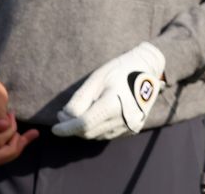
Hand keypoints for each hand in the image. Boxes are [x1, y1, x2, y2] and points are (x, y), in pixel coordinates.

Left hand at [51, 42, 165, 139]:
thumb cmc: (120, 69)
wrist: (149, 68)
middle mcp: (123, 119)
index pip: (83, 124)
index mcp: (113, 104)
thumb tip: (66, 117)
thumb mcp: (97, 78)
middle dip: (73, 127)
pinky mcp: (133, 128)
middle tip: (64, 115)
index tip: (54, 129)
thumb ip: (80, 99)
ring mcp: (130, 126)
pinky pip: (108, 134)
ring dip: (84, 128)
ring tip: (79, 113)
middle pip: (89, 132)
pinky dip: (97, 128)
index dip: (66, 129)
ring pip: (98, 136)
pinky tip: (96, 115)